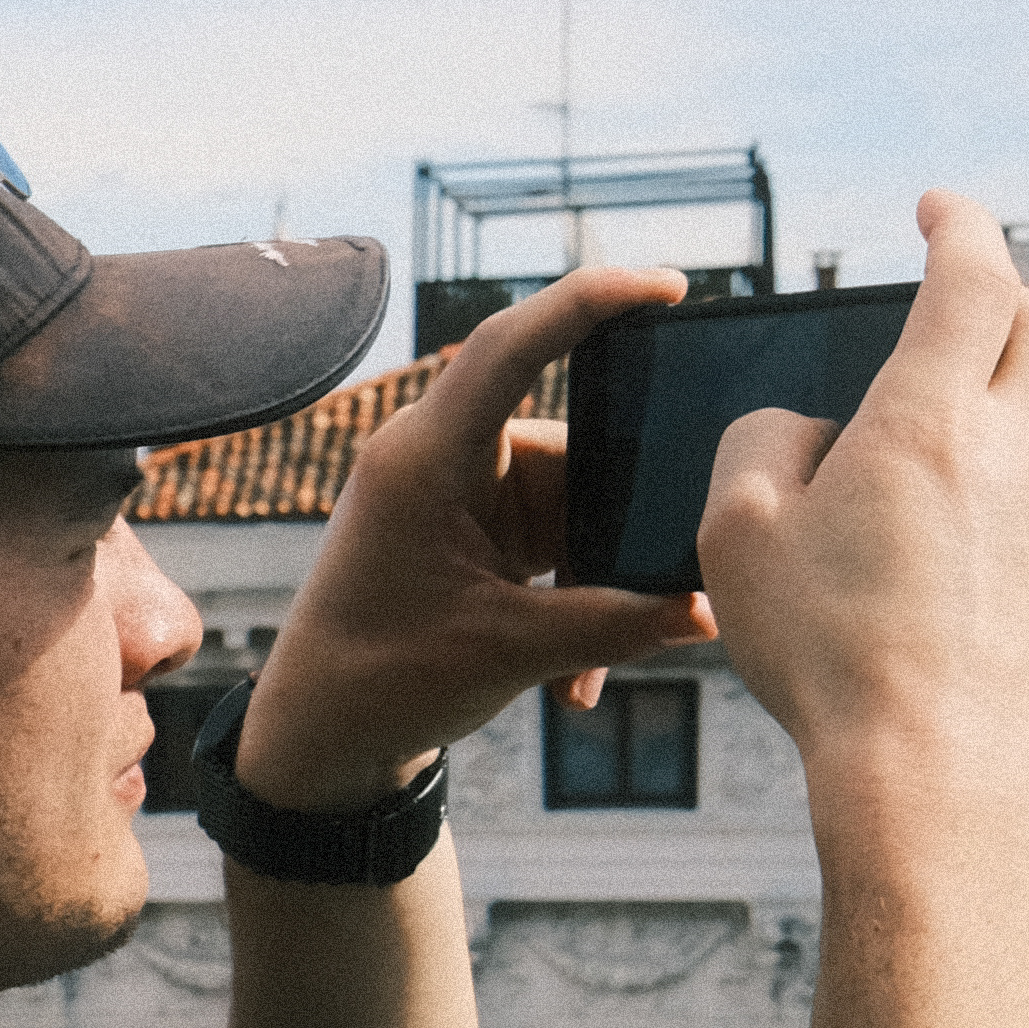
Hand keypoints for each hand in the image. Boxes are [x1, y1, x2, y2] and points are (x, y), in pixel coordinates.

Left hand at [239, 265, 712, 806]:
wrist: (318, 743)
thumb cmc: (380, 685)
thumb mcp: (509, 651)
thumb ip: (618, 624)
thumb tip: (711, 607)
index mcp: (423, 458)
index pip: (508, 345)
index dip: (588, 300)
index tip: (666, 284)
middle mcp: (438, 456)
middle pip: (573, 443)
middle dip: (624, 511)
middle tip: (674, 561)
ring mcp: (456, 492)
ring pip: (573, 501)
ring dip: (597, 578)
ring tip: (592, 664)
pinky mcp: (472, 528)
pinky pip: (554, 537)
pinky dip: (574, 597)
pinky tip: (578, 678)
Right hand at [699, 192, 1028, 819]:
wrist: (935, 773)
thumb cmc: (825, 653)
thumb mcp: (735, 535)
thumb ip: (760, 445)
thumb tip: (803, 427)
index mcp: (930, 421)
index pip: (973, 278)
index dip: (960, 225)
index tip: (937, 207)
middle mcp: (1017, 453)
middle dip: (1014, 296)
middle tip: (963, 304)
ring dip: (1012, 405)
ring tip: (942, 447)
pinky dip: (1015, 494)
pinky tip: (959, 547)